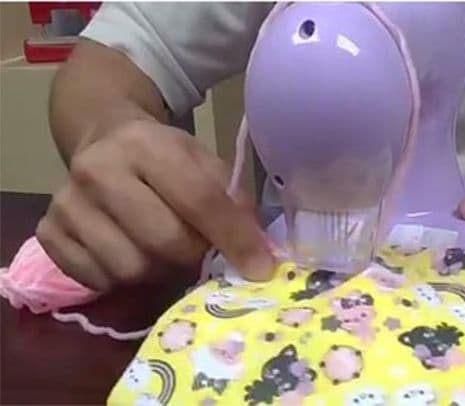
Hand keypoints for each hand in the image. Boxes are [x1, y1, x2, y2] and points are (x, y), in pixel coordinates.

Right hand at [37, 119, 274, 291]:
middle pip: (163, 242)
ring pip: (130, 268)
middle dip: (193, 257)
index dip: (235, 239)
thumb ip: (231, 201)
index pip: (199, 199)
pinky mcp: (47, 231)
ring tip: (162, 250)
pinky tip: (129, 251)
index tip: (259, 268)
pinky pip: (98, 280)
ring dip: (158, 271)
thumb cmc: (163, 155)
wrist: (103, 138)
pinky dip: (122, 278)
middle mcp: (98, 169)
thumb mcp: (203, 161)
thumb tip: (255, 254)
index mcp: (146, 144)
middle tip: (200, 253)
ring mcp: (66, 202)